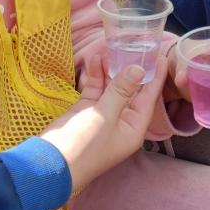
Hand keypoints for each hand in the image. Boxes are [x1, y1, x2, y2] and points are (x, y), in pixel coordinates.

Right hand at [40, 57, 163, 191]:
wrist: (50, 162)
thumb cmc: (84, 144)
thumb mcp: (106, 115)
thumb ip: (122, 90)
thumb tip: (138, 70)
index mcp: (133, 127)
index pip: (148, 98)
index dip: (153, 77)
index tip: (159, 57)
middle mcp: (121, 121)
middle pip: (130, 91)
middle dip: (129, 70)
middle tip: (130, 47)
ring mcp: (102, 116)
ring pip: (111, 88)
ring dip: (110, 70)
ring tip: (108, 51)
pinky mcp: (86, 111)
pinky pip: (95, 90)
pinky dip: (95, 77)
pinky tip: (94, 61)